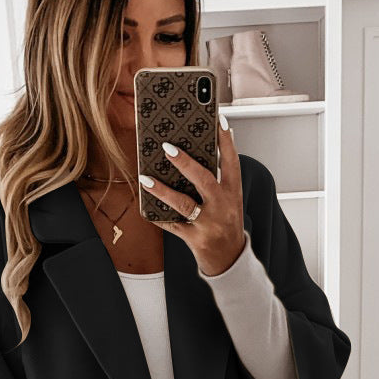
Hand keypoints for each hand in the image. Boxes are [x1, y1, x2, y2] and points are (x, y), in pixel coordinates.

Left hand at [139, 114, 245, 276]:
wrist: (230, 259)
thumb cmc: (226, 223)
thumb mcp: (230, 200)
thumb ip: (218, 179)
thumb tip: (195, 152)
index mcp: (233, 193)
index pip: (231, 162)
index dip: (225, 141)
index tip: (217, 120)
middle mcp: (223, 207)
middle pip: (205, 180)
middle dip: (185, 163)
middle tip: (167, 147)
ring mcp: (209, 225)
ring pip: (184, 204)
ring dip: (162, 190)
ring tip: (146, 178)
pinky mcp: (195, 239)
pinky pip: (172, 225)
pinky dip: (158, 216)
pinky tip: (145, 205)